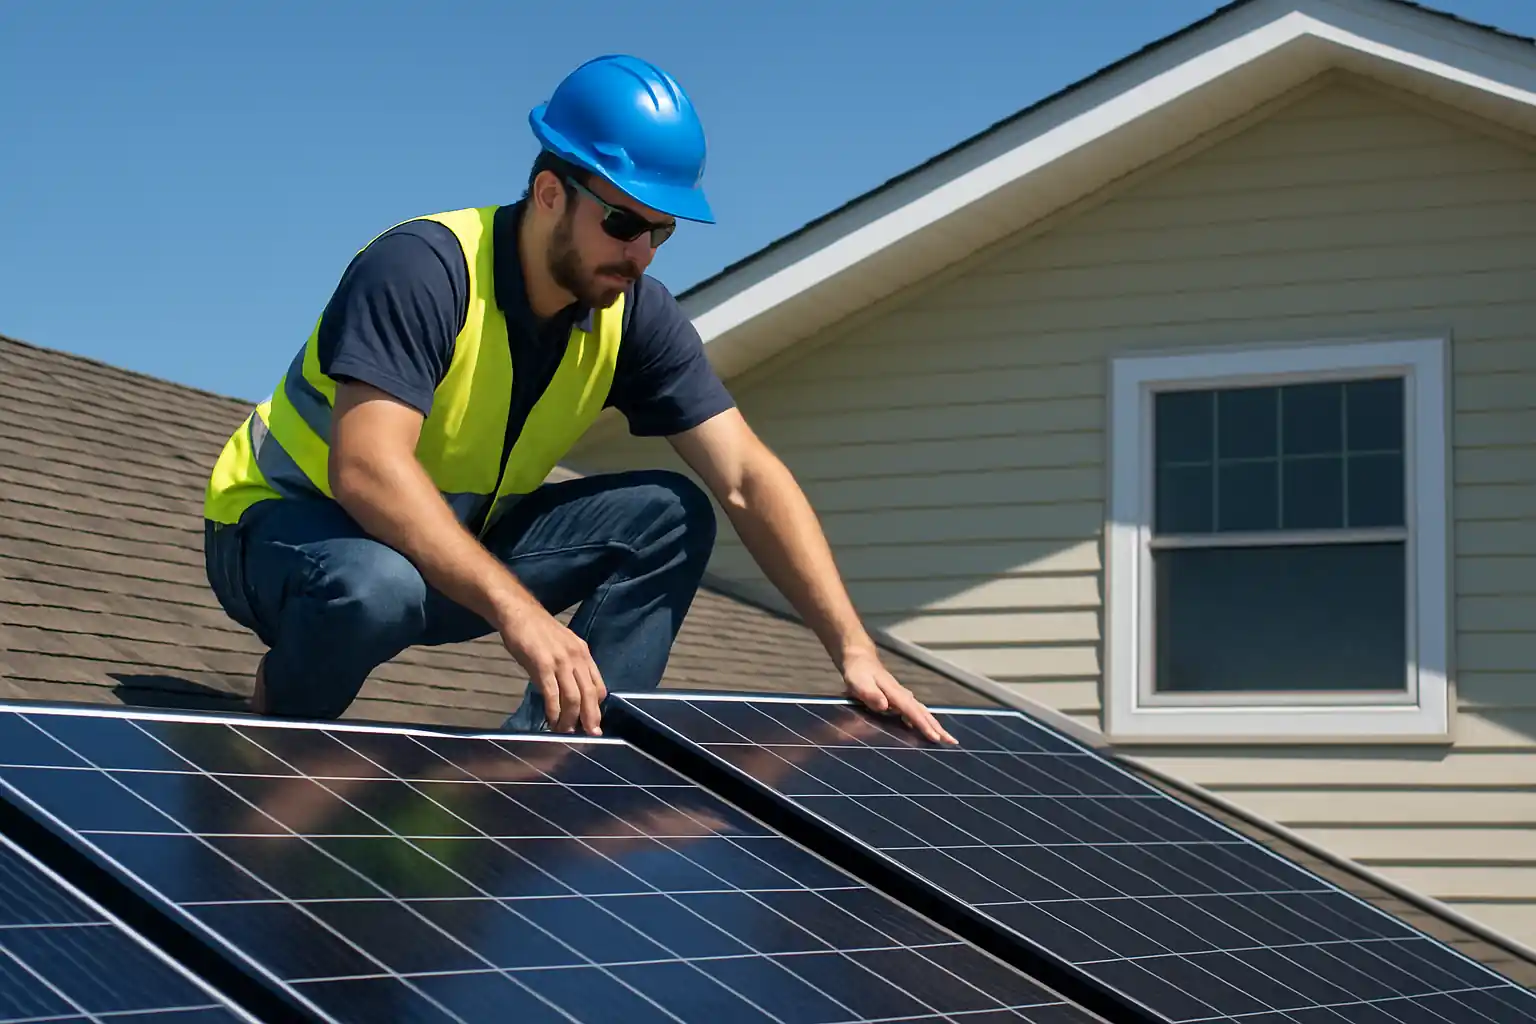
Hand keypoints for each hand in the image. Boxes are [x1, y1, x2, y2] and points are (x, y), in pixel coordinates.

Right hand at [496, 602, 606, 735]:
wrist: (519, 612)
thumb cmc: (538, 631)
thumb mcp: (564, 645)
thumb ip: (571, 665)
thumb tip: (574, 690)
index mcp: (584, 654)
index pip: (599, 686)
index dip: (597, 707)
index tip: (593, 723)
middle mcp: (577, 657)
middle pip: (590, 695)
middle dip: (591, 719)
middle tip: (589, 736)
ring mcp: (560, 661)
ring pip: (573, 697)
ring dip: (570, 719)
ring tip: (565, 731)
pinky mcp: (542, 664)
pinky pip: (552, 694)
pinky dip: (553, 711)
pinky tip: (550, 721)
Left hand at [840, 648, 956, 744]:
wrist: (859, 659)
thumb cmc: (858, 672)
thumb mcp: (859, 683)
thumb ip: (871, 695)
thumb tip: (885, 706)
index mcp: (894, 693)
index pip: (912, 712)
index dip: (924, 725)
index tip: (936, 737)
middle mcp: (902, 695)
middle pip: (923, 713)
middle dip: (938, 727)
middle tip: (952, 742)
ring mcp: (902, 696)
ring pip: (921, 712)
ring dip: (934, 724)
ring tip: (944, 738)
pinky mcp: (898, 698)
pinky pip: (915, 711)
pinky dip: (924, 720)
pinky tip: (925, 727)